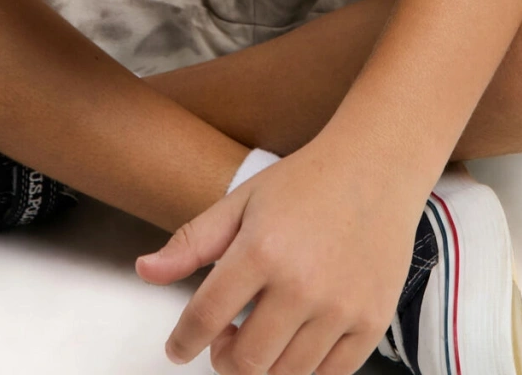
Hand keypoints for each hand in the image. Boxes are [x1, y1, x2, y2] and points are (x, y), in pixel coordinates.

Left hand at [134, 134, 427, 374]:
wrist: (376, 167)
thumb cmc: (305, 182)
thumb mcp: (241, 201)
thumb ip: (192, 241)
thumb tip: (144, 271)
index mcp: (261, 250)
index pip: (204, 318)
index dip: (183, 341)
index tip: (178, 348)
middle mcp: (301, 285)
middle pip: (245, 362)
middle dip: (223, 359)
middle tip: (223, 338)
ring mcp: (341, 308)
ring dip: (262, 366)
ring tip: (258, 335)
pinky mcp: (372, 323)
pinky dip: (304, 371)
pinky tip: (294, 343)